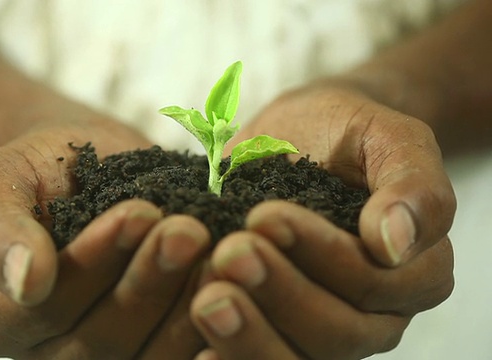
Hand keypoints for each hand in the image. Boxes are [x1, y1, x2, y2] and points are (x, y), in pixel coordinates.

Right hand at [0, 128, 210, 358]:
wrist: (94, 166)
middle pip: (97, 340)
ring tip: (218, 254)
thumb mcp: (1, 178)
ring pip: (145, 357)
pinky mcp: (148, 352)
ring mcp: (102, 358)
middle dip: (147, 283)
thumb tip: (25, 283)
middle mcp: (47, 352)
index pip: (40, 310)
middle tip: (187, 230)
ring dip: (185, 307)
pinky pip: (178, 358)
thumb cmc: (45, 167)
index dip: (91, 265)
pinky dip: (212, 334)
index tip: (137, 212)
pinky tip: (243, 299)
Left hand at [193, 84, 455, 358]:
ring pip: (298, 357)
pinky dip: (233, 356)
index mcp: (416, 271)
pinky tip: (200, 352)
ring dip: (250, 334)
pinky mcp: (282, 331)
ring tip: (206, 301)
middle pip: (338, 333)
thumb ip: (411, 182)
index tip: (265, 216)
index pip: (376, 285)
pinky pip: (263, 358)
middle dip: (280, 293)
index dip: (323, 256)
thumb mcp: (385, 135)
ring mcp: (326, 329)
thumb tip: (396, 242)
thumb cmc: (344, 133)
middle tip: (229, 253)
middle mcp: (376, 314)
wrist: (298, 138)